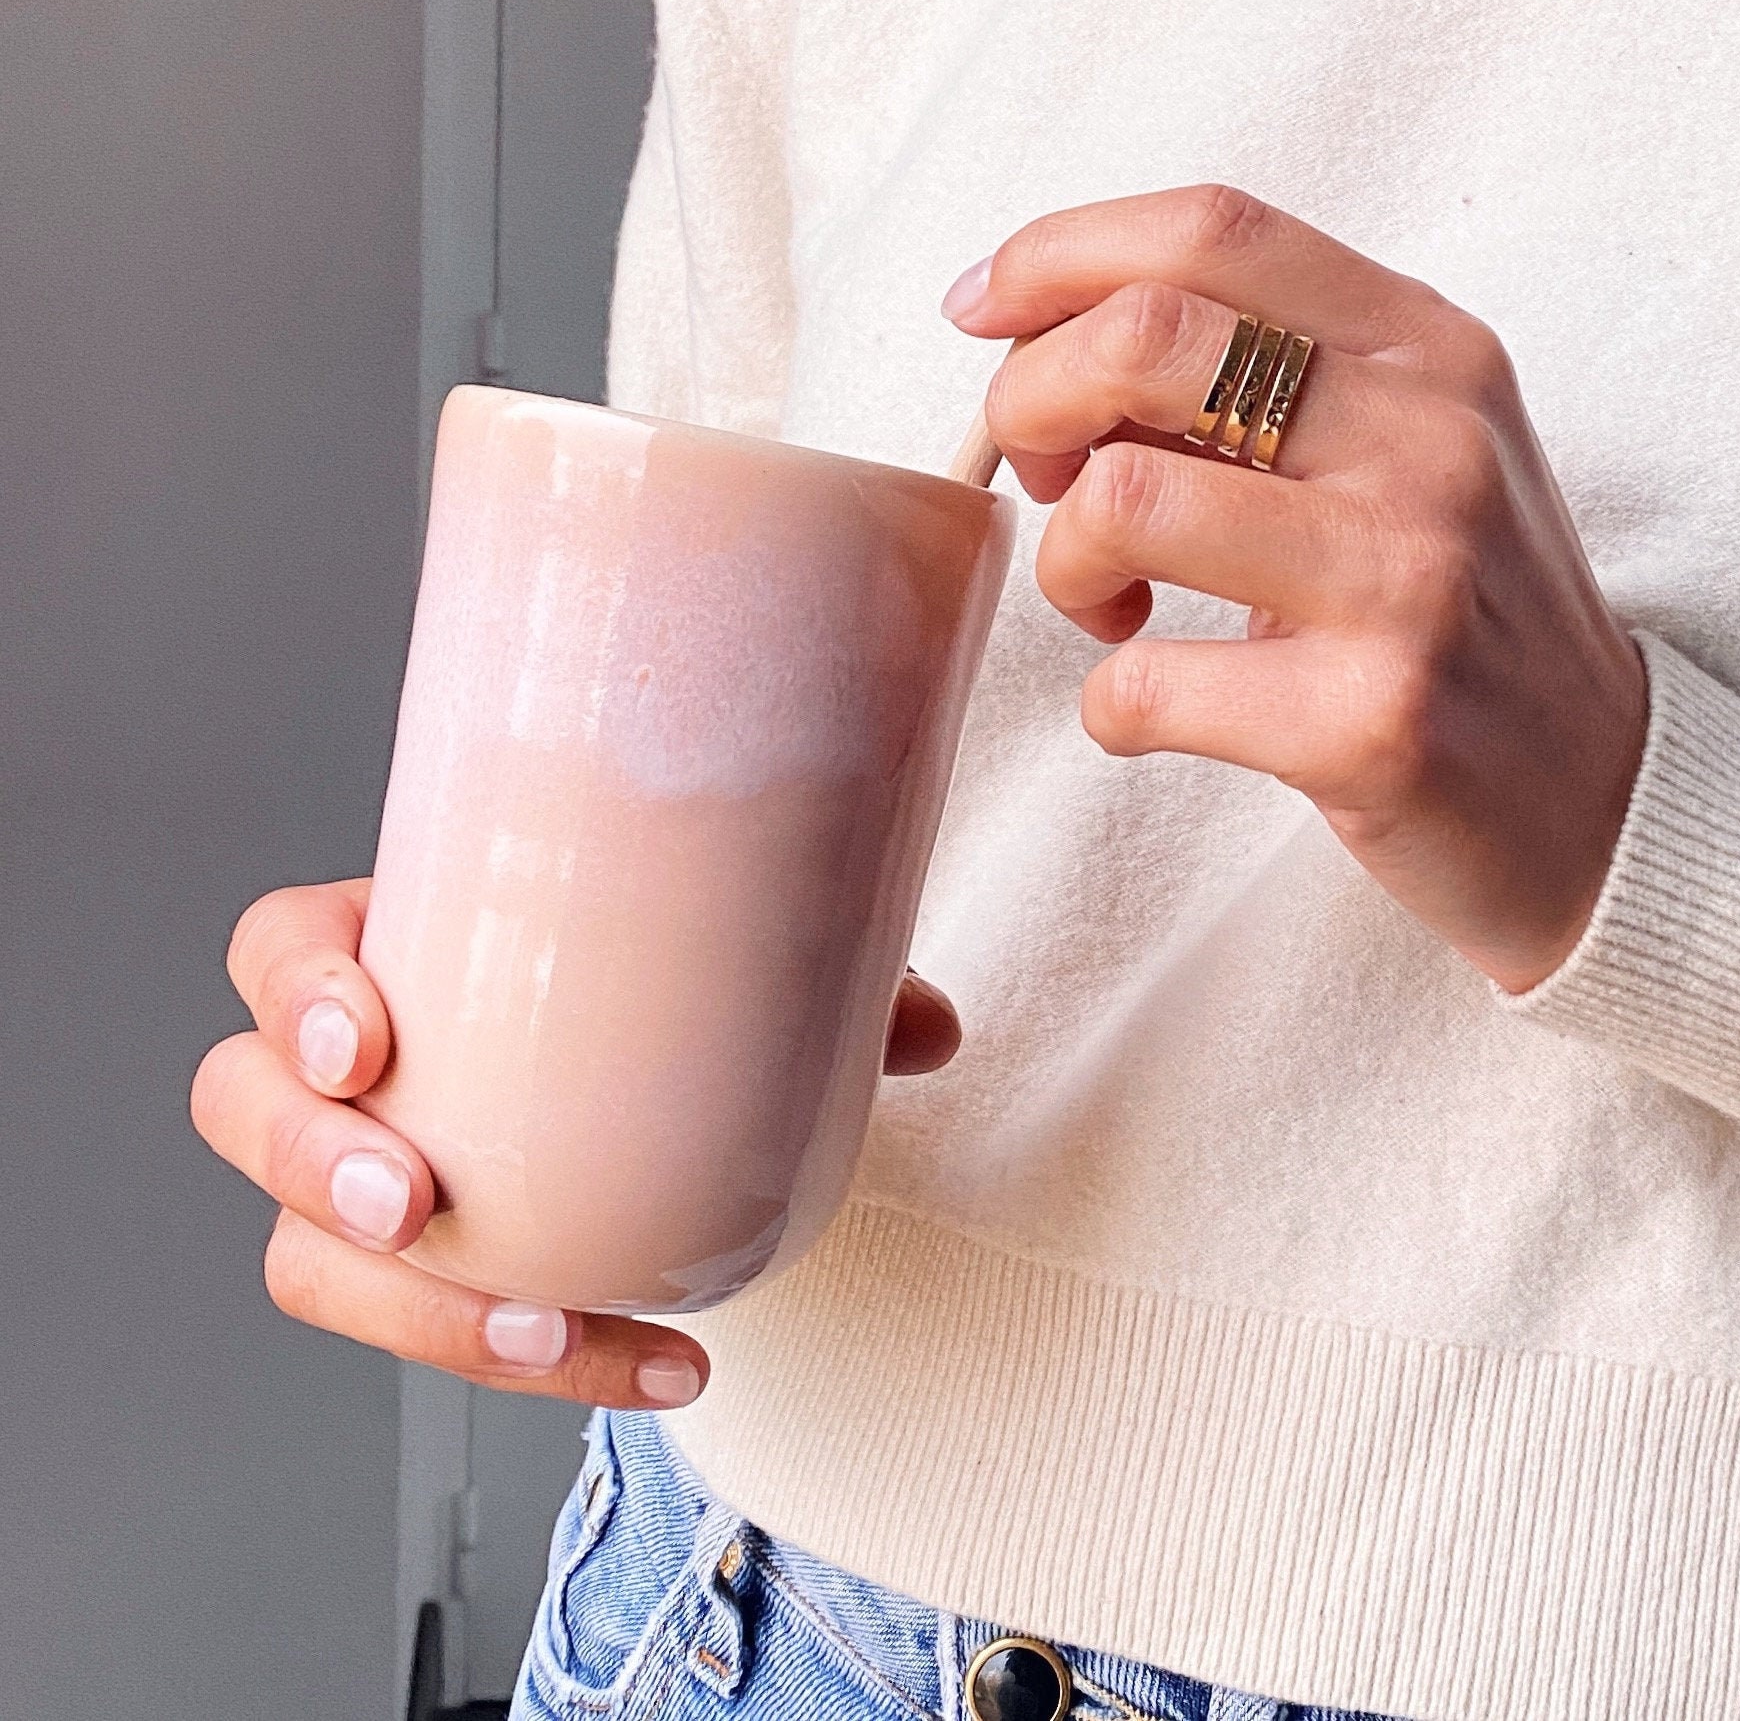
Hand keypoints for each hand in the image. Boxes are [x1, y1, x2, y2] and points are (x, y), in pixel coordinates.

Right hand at [190, 877, 961, 1402]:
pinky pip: (431, 1331)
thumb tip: (923, 1029)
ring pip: (307, 1253)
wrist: (639, 1063)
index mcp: (397, 946)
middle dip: (313, 1163)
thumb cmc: (636, 977)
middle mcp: (351, 1067)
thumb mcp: (708, 944)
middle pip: (245, 1109)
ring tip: (533, 1323)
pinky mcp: (420, 1271)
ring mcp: (365, 1175)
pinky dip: (543, 1357)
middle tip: (416, 1201)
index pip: (280, 950)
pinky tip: (651, 1365)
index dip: (299, 993)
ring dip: (407, 1307)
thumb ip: (815, 964)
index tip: (372, 1038)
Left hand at [947, 185, 1648, 993]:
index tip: (985, 310)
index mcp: (1431, 347)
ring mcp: (1405, 579)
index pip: (1215, 228)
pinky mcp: (1371, 722)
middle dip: (1030, 399)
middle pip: (1146, 336)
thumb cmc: (1462, 606)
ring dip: (1066, 561)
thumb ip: (1267, 373)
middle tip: (1042, 476)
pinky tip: (1155, 709)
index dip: (1060, 253)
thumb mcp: (1409, 444)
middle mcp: (1430, 440)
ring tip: (1108, 605)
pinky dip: (1107, 703)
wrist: (1605, 798)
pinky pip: (1141, 685)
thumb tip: (1045, 336)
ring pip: (1124, 500)